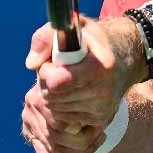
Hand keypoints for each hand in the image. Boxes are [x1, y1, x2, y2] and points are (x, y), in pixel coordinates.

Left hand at [20, 15, 142, 152]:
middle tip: (53, 75)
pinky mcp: (98, 123)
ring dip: (50, 99)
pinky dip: (56, 113)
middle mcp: (104, 91)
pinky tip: (65, 99)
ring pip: (55, 113)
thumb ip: (45, 38)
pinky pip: (63, 124)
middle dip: (45, 86)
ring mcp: (102, 110)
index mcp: (101, 66)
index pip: (59, 82)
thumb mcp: (71, 27)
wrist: (121, 60)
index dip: (47, 73)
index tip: (49, 65)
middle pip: (53, 99)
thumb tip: (31, 64)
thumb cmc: (89, 42)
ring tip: (60, 85)